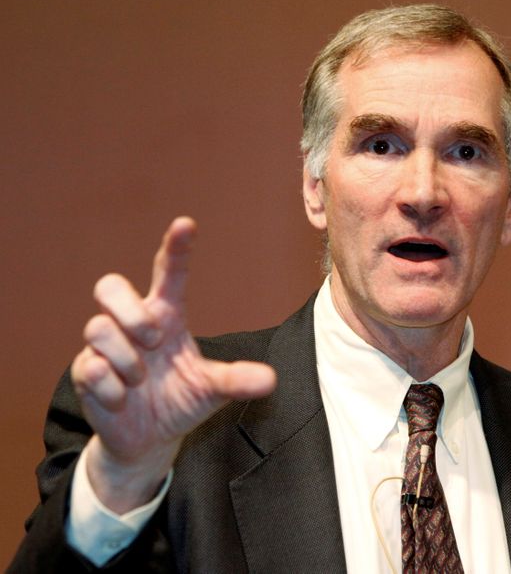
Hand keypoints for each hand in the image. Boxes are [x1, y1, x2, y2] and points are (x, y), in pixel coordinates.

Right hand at [71, 217, 275, 512]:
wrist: (148, 439)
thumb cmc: (181, 400)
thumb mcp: (213, 390)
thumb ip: (236, 381)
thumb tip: (270, 381)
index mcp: (166, 316)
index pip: (167, 272)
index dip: (175, 248)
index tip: (186, 225)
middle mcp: (133, 324)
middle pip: (109, 285)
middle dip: (129, 310)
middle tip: (154, 339)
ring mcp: (105, 347)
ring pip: (97, 327)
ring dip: (126, 358)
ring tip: (141, 381)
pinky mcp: (86, 372)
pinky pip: (89, 367)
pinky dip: (112, 388)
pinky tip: (123, 400)